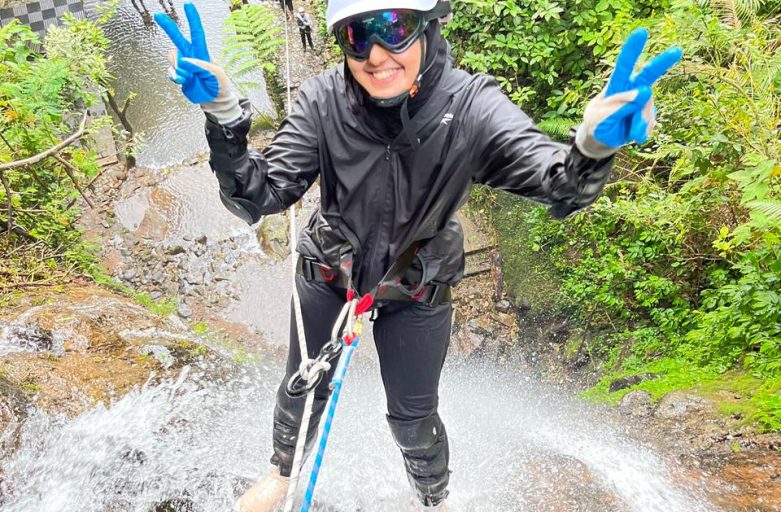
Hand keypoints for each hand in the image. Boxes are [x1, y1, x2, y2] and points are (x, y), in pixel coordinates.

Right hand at [155, 3, 241, 122]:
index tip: (188, 5)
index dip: (193, 19)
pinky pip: (170, 72)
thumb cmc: (219, 85)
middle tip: (158, 15)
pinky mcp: (178, 75)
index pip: (197, 33)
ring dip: (179, 67)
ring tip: (191, 77)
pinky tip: (182, 81)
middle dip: (168, 26)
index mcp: (203, 52)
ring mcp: (183, 65)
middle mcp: (191, 55)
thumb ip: (202, 66)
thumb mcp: (217, 75)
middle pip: (178, 37)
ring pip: (172, 57)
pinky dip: (175, 77)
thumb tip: (184, 60)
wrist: (214, 101)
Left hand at [576, 28, 681, 159]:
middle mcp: (632, 89)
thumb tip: (645, 91)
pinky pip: (649, 122)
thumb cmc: (597, 124)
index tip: (641, 32)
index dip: (632, 50)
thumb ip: (619, 105)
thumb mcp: (599, 118)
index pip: (623, 66)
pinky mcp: (648, 113)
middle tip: (676, 51)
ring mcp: (643, 101)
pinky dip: (641, 131)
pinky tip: (633, 134)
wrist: (603, 139)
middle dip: (662, 63)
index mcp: (616, 86)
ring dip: (638, 122)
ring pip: (647, 107)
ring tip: (628, 132)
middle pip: (648, 74)